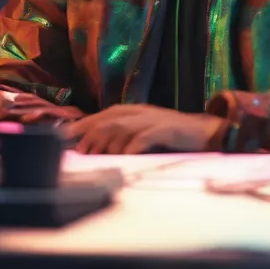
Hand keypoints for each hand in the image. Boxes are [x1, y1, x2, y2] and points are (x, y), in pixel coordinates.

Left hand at [60, 104, 225, 153]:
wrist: (205, 133)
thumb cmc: (170, 136)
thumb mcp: (143, 132)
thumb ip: (121, 136)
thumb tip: (93, 148)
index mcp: (133, 112)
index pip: (102, 116)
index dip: (83, 125)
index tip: (64, 137)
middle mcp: (141, 112)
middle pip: (109, 120)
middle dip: (92, 135)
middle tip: (81, 153)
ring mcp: (154, 119)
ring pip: (124, 127)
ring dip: (108, 143)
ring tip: (97, 156)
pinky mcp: (167, 129)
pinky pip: (146, 136)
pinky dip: (133, 146)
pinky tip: (124, 156)